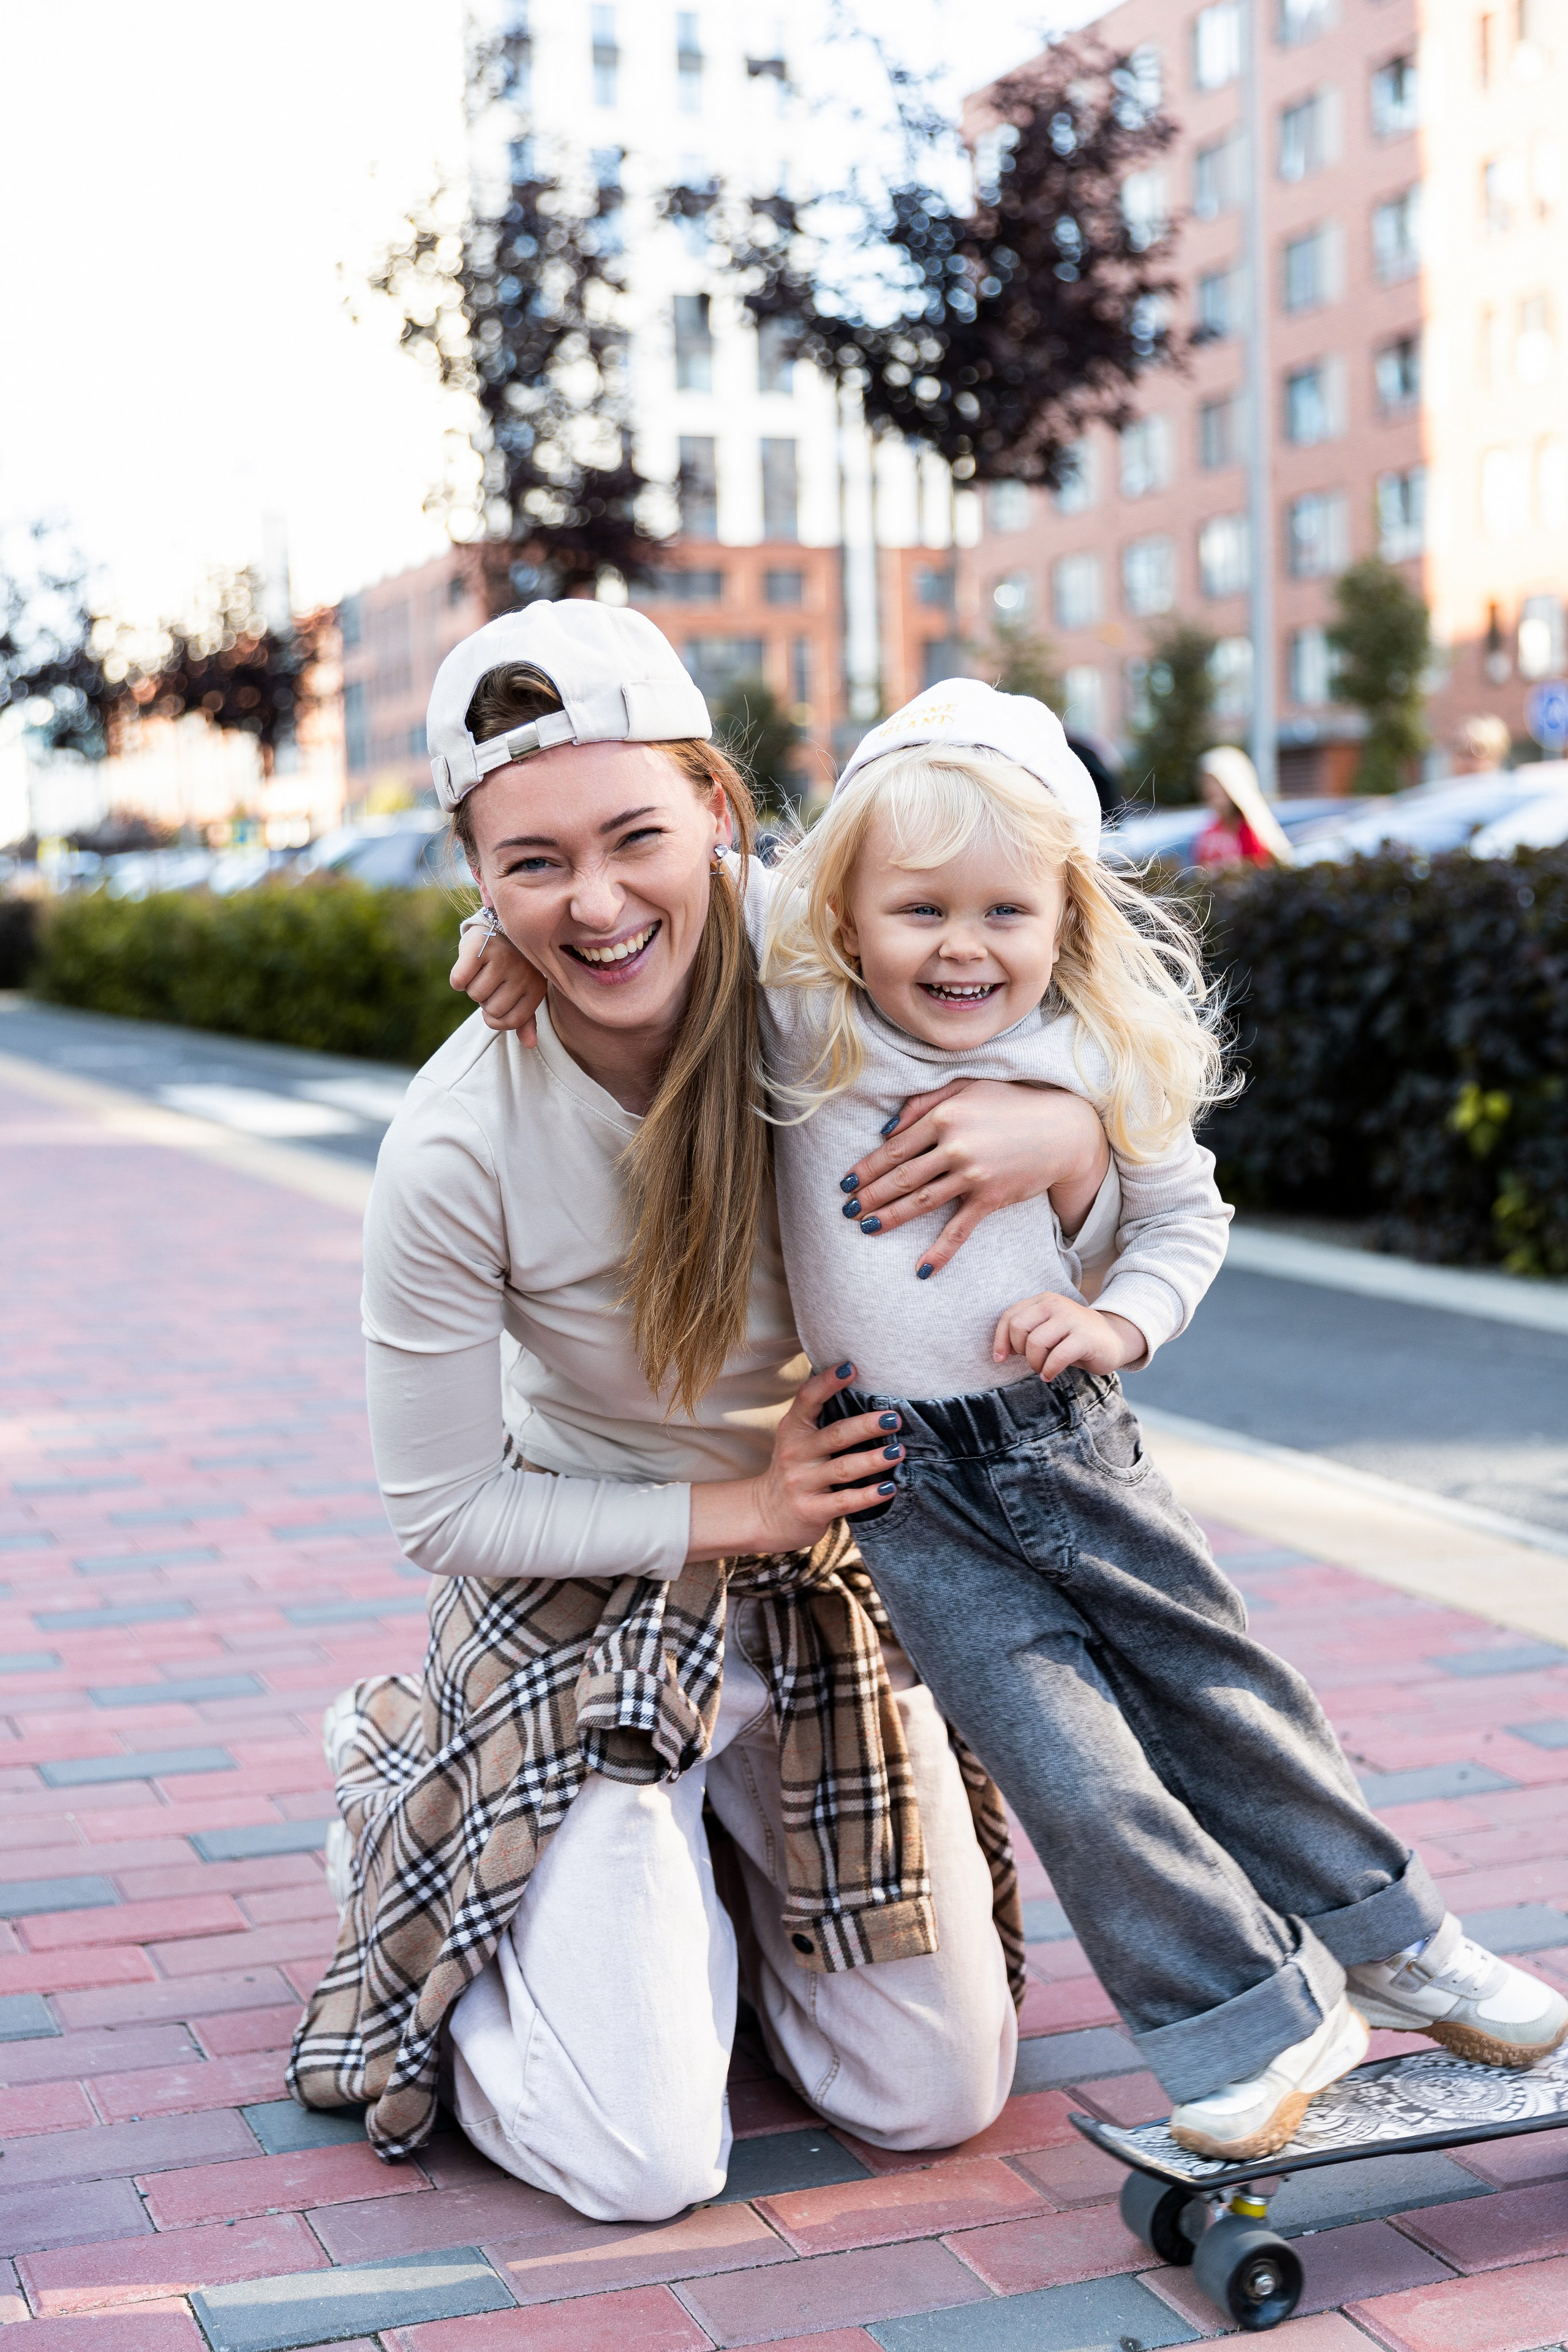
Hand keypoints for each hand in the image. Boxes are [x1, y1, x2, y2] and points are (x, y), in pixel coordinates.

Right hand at [449, 919, 546, 1042]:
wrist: (498, 926)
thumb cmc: (511, 965)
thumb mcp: (522, 991)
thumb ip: (525, 1018)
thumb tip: (529, 1044)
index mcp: (537, 987)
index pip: (511, 1022)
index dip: (497, 1019)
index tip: (496, 1000)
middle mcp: (523, 973)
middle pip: (491, 1009)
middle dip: (485, 999)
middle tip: (490, 979)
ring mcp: (503, 959)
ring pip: (475, 995)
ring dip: (472, 986)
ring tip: (482, 969)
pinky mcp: (481, 947)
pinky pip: (459, 980)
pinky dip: (458, 977)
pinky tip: (468, 965)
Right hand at [685, 1362, 903, 1559]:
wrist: (766, 1515)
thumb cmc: (795, 1469)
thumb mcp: (798, 1440)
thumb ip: (821, 1419)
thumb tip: (864, 1388)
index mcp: (793, 1429)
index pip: (807, 1399)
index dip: (828, 1382)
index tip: (851, 1367)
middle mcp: (795, 1453)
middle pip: (835, 1435)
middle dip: (866, 1426)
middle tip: (894, 1418)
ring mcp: (802, 1483)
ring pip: (843, 1468)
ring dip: (874, 1460)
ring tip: (899, 1452)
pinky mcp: (811, 1510)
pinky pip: (844, 1501)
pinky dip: (868, 1495)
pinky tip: (889, 1488)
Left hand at [839, 1080, 1109, 1279]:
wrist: (1061, 1130)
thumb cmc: (1010, 1104)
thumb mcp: (965, 1087)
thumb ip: (922, 1102)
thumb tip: (884, 1129)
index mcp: (944, 1116)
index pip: (894, 1148)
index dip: (866, 1168)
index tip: (845, 1182)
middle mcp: (955, 1146)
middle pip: (901, 1177)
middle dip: (869, 1195)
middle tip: (847, 1210)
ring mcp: (973, 1175)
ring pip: (920, 1201)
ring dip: (890, 1217)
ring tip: (866, 1227)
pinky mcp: (990, 1198)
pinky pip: (958, 1230)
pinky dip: (939, 1252)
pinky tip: (921, 1268)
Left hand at [992, 1291, 1144, 1381]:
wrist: (1114, 1339)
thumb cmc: (1073, 1339)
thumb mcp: (1047, 1330)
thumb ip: (1026, 1333)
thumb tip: (1002, 1351)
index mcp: (1043, 1301)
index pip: (1010, 1316)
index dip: (1000, 1340)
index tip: (1000, 1358)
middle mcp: (1055, 1304)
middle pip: (1019, 1327)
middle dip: (1019, 1351)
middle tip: (1032, 1361)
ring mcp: (1071, 1318)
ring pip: (1035, 1342)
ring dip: (1035, 1363)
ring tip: (1043, 1369)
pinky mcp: (1085, 1337)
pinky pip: (1057, 1356)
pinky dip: (1049, 1370)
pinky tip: (1050, 1375)